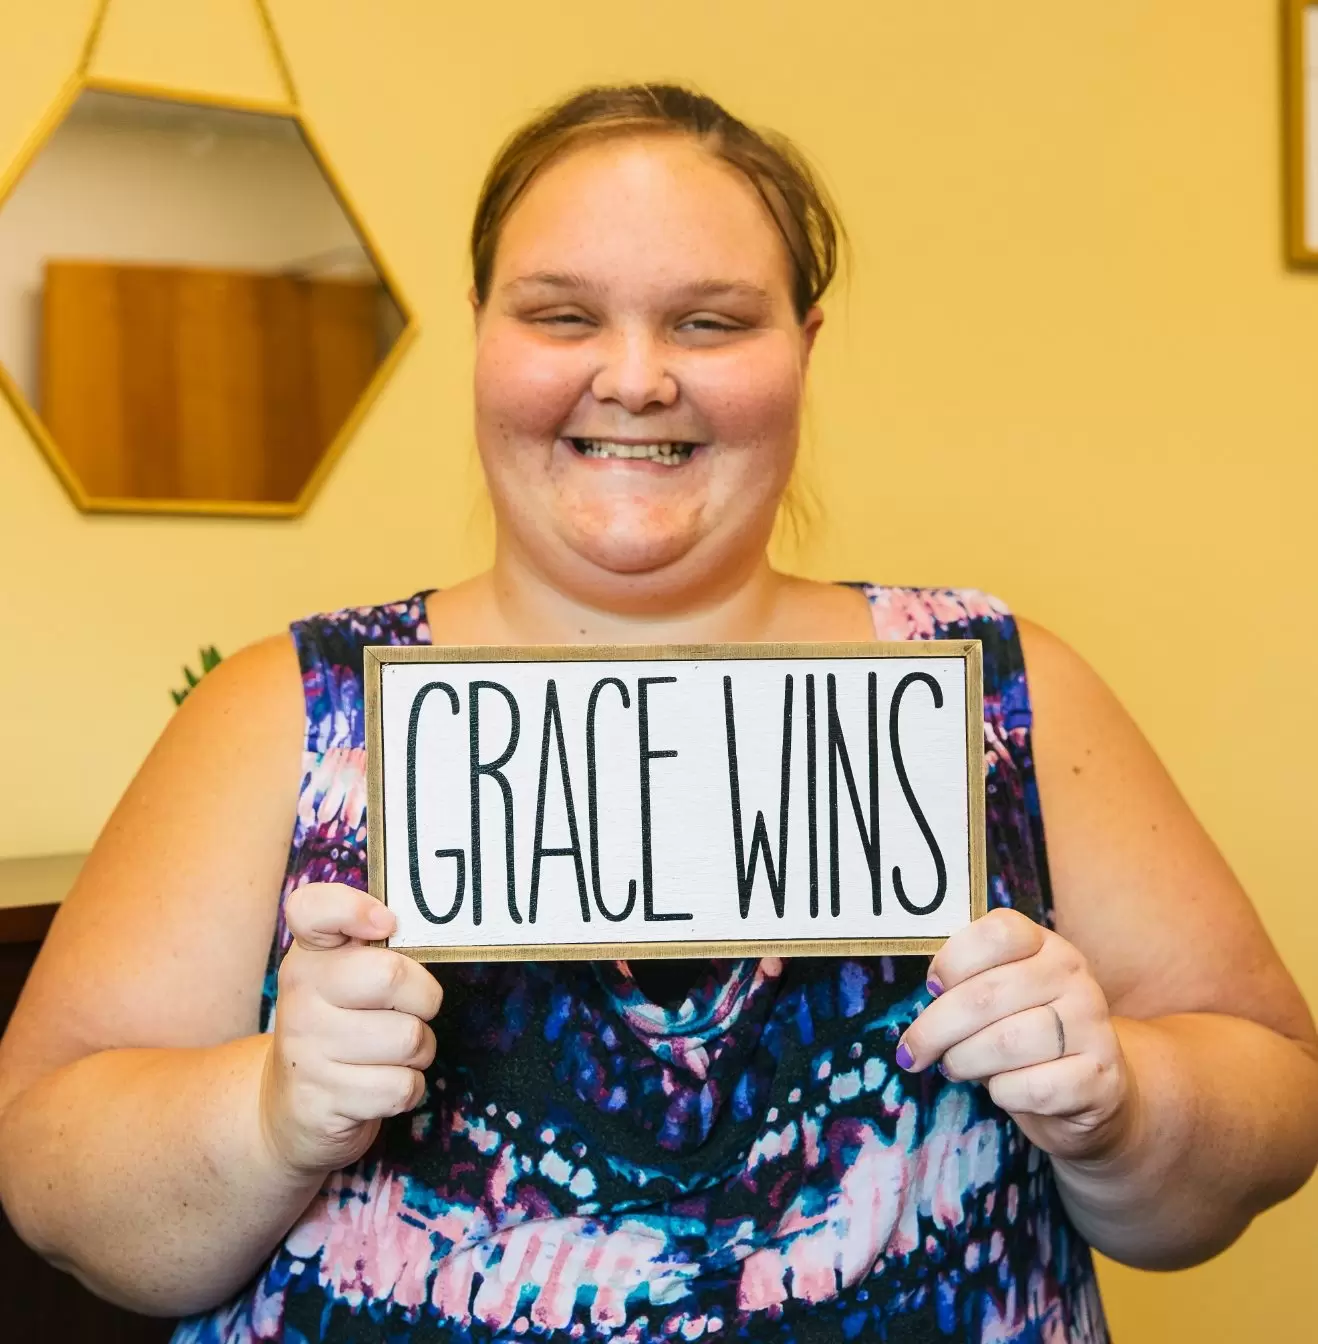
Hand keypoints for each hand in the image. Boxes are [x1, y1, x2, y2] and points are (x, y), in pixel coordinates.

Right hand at [260, 883, 442, 1174]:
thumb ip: (376, 943)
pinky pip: (402, 1087)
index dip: (355, 908)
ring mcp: (305, 1050)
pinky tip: (379, 1084)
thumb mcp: (346, 976)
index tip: (387, 924)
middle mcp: (299, 996)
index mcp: (309, 956)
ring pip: (409, 1038)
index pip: (313, 909)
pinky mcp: (320, 1101)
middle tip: (410, 1008)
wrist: (288, 1106)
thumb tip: (406, 922)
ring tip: (390, 1051)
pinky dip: (408, 1088)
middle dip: (424, 997)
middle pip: (392, 975)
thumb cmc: (340, 1025)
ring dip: (419, 1049)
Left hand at [896, 908, 1135, 1161]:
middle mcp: (1074, 978)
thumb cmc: (1024, 1032)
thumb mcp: (999, 996)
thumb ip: (967, 984)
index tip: (931, 987)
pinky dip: (1003, 1092)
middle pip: (987, 995)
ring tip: (953, 1067)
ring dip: (964, 1061)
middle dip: (936, 1028)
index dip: (954, 960)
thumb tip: (925, 1000)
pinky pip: (1034, 1087)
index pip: (998, 933)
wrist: (1090, 1089)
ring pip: (1006, 1042)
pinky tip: (1000, 1090)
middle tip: (912, 1051)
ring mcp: (1093, 1027)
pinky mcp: (1099, 1079)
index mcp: (1046, 946)